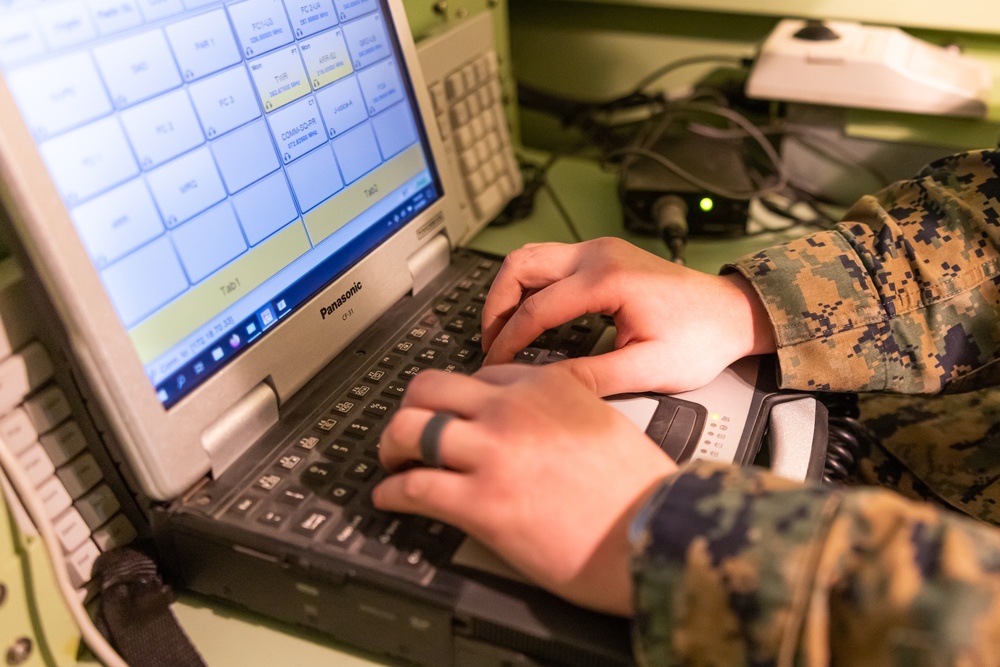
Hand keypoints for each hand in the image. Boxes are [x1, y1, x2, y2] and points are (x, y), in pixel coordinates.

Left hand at [372, 364, 677, 615]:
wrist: (654, 533)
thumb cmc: (640, 489)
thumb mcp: (604, 419)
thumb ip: (563, 408)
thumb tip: (537, 421)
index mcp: (545, 384)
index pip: (475, 374)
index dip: (454, 397)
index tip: (447, 413)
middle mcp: (511, 409)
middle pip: (428, 388)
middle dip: (410, 409)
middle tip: (407, 432)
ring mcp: (492, 452)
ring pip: (409, 429)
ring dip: (391, 447)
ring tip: (391, 463)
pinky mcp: (480, 502)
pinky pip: (412, 487)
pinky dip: (391, 493)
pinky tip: (390, 499)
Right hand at [481, 237, 774, 394]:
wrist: (733, 314)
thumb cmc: (702, 338)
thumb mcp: (648, 369)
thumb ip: (591, 377)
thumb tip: (544, 386)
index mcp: (608, 280)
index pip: (536, 308)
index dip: (508, 341)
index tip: (495, 367)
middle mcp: (599, 255)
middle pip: (520, 265)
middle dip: (496, 306)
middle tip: (489, 344)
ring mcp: (599, 251)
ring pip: (530, 258)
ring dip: (508, 292)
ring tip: (502, 332)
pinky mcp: (602, 256)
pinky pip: (549, 263)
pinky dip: (529, 287)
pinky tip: (528, 318)